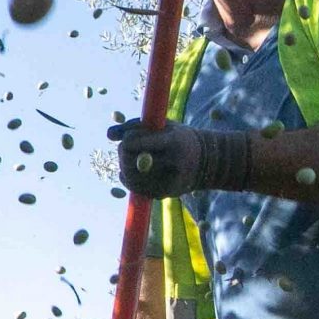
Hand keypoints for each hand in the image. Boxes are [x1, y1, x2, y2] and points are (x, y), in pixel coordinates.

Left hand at [109, 119, 255, 198]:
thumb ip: (134, 126)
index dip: (126, 140)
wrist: (209, 161)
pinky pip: (136, 189)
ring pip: (129, 176)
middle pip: (128, 160)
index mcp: (172, 141)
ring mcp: (171, 180)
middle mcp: (172, 162)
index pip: (132, 142)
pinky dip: (129, 179)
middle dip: (123, 153)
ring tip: (133, 160)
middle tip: (128, 149)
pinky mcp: (166, 193)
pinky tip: (134, 172)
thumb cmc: (180, 138)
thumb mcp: (161, 125)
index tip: (130, 138)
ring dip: (124, 167)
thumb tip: (108, 135)